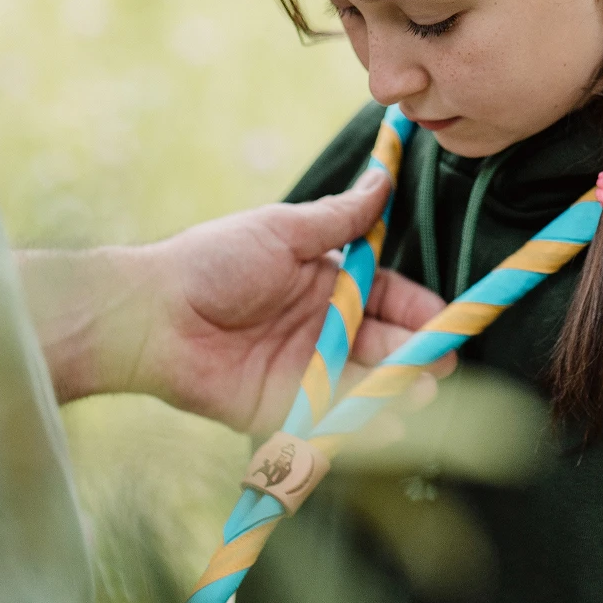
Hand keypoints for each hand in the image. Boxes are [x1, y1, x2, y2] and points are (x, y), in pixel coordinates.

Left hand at [133, 171, 453, 433]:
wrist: (153, 314)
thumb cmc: (214, 261)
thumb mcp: (283, 231)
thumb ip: (339, 217)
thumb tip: (383, 177)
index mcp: (325, 281)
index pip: (387, 296)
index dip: (419, 310)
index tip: (449, 320)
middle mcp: (321, 326)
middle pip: (383, 344)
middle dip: (417, 354)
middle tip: (444, 365)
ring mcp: (304, 369)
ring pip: (364, 383)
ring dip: (397, 389)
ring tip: (421, 392)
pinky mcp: (282, 408)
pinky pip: (331, 418)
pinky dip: (362, 424)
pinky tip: (389, 425)